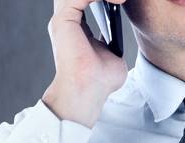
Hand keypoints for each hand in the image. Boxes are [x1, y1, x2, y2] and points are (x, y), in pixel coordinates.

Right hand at [42, 0, 128, 127]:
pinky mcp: (63, 21)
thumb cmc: (100, 80)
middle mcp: (66, 21)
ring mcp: (62, 20)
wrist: (88, 91)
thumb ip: (112, 40)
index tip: (122, 2)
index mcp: (74, 27)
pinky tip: (115, 1)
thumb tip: (117, 36)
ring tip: (120, 0)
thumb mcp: (112, 52)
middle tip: (121, 0)